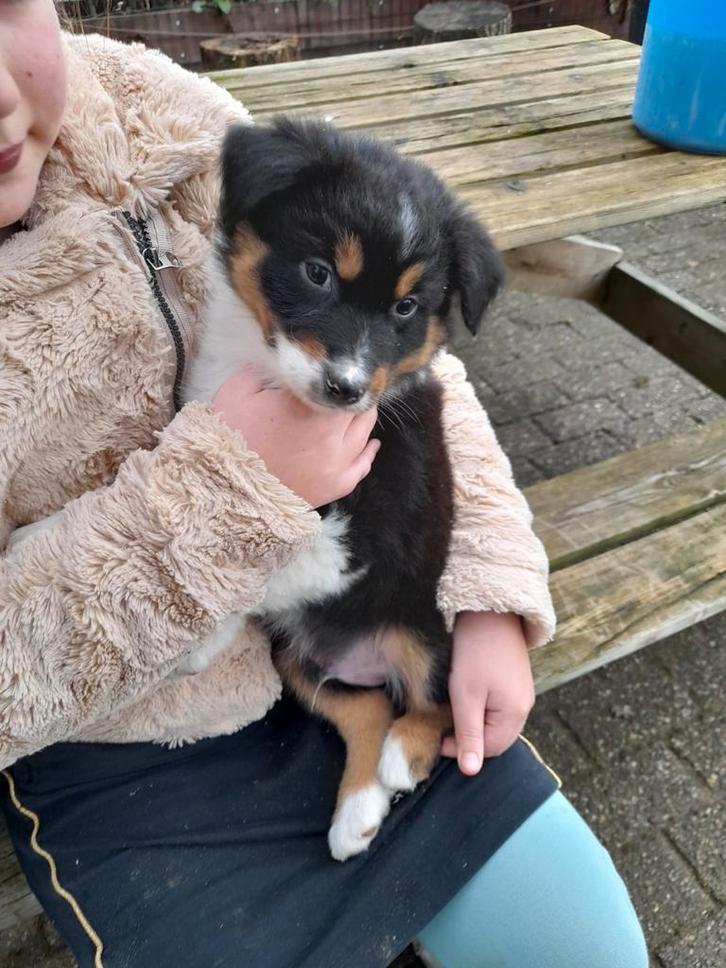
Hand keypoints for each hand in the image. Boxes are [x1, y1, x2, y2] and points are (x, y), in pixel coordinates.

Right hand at [212, 367, 379, 507]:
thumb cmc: (229, 439)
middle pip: (358, 407)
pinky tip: (372, 444)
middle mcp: (331, 435)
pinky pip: (361, 467)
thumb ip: (265, 369)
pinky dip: (368, 453)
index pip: (342, 383)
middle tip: (346, 388)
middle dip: (352, 396)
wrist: (223, 489)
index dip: (340, 373)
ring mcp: (336, 464)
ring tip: (359, 409)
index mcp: (310, 406)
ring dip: (362, 419)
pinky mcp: (334, 487)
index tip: (336, 368)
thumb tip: (282, 357)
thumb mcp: (238, 391)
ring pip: (364, 434)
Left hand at [443, 611, 534, 774]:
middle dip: (469, 738)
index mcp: (515, 714)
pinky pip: (499, 707)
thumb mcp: (466, 695)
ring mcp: (522, 693)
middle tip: (443, 725)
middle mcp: (524, 706)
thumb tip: (471, 771)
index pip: (488, 750)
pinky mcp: (515, 680)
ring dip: (475, 724)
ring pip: (496, 723)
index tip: (437, 737)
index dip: (461, 749)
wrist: (490, 611)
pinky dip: (482, 709)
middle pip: (496, 739)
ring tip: (452, 711)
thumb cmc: (475, 652)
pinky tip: (466, 697)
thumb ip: (469, 733)